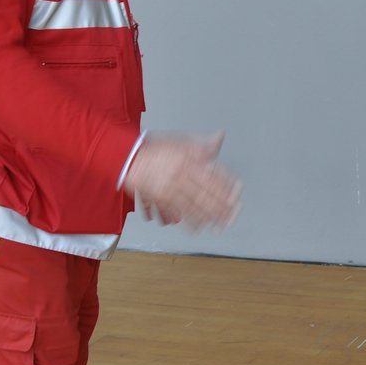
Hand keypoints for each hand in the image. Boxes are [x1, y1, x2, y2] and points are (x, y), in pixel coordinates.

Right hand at [123, 132, 240, 230]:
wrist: (128, 156)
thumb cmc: (156, 148)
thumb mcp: (182, 140)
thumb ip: (203, 143)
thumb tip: (220, 137)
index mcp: (187, 159)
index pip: (211, 173)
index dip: (226, 184)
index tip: (237, 192)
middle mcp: (179, 174)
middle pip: (204, 192)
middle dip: (221, 206)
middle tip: (234, 213)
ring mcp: (169, 188)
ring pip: (192, 205)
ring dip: (208, 216)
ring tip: (221, 224)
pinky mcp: (160, 198)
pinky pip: (176, 211)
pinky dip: (188, 221)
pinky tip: (199, 227)